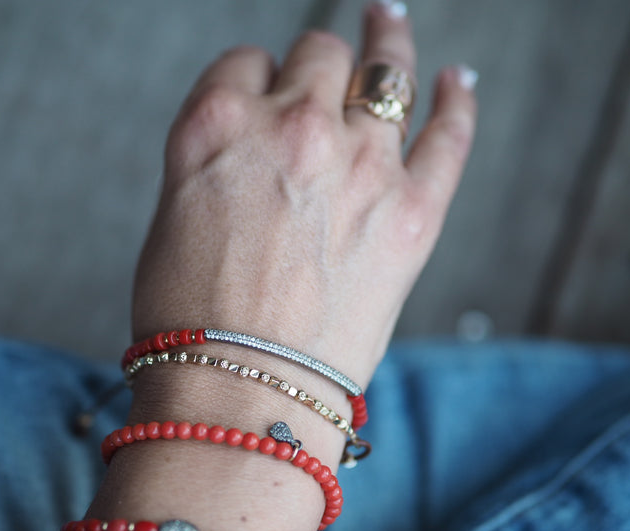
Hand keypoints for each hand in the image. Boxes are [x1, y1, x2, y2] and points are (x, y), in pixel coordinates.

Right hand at [133, 3, 476, 389]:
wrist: (237, 394)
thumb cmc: (188, 323)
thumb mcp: (172, 220)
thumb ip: (215, 166)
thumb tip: (249, 156)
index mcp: (217, 127)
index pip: (244, 63)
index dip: (254, 79)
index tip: (263, 96)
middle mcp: (289, 128)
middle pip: (316, 55)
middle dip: (313, 66)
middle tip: (318, 77)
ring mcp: (359, 165)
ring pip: (384, 69)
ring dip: (388, 43)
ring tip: (391, 25)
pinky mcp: (412, 210)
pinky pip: (448, 134)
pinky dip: (457, 102)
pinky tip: (457, 83)